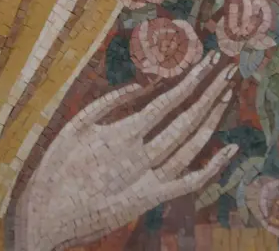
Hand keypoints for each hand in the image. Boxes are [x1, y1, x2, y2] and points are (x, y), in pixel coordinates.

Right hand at [15, 55, 237, 250]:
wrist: (48, 217)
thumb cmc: (58, 167)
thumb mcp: (77, 124)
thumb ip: (111, 101)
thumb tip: (144, 83)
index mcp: (124, 135)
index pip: (169, 101)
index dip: (192, 80)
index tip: (209, 60)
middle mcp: (142, 157)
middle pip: (187, 119)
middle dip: (210, 91)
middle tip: (229, 67)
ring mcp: (150, 181)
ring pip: (191, 146)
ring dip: (212, 118)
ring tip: (227, 93)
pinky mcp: (151, 201)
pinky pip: (189, 183)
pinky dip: (213, 167)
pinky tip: (230, 150)